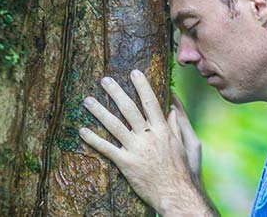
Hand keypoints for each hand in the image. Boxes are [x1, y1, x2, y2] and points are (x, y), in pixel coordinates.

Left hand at [79, 70, 208, 214]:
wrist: (175, 193)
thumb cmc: (180, 169)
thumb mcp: (183, 145)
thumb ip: (175, 125)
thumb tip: (172, 108)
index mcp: (162, 129)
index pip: (151, 102)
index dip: (142, 86)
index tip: (134, 72)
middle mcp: (148, 136)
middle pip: (129, 109)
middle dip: (116, 92)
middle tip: (105, 80)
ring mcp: (136, 149)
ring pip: (114, 125)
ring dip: (99, 111)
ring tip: (87, 100)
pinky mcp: (126, 163)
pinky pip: (107, 148)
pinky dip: (94, 139)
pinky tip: (83, 130)